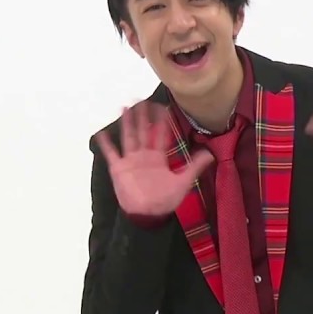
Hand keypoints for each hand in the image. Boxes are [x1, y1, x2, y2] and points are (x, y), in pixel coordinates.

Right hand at [95, 102, 213, 216]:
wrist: (148, 214)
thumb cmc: (165, 200)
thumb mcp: (183, 182)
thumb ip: (195, 167)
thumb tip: (210, 154)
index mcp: (158, 157)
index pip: (160, 134)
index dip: (161, 121)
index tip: (162, 106)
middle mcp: (144, 155)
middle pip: (143, 131)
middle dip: (142, 116)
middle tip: (141, 99)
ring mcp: (130, 161)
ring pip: (128, 137)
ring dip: (126, 123)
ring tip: (125, 107)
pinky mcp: (119, 168)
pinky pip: (111, 154)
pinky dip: (106, 144)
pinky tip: (102, 133)